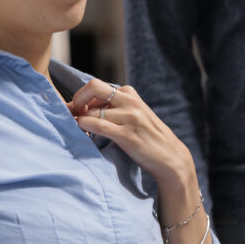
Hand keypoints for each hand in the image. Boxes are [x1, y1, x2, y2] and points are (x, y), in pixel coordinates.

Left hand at [69, 81, 194, 187]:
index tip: (77, 110)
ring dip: (80, 120)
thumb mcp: (134, 114)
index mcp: (130, 94)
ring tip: (79, 131)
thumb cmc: (148, 137)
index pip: (96, 86)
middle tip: (74, 115)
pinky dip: (86, 126)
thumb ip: (115, 106)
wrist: (170, 157)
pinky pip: (99, 126)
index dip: (82, 97)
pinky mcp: (128, 135)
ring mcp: (130, 117)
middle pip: (93, 87)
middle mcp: (130, 102)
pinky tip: (84, 132)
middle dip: (77, 99)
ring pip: (93, 111)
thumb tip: (85, 106)